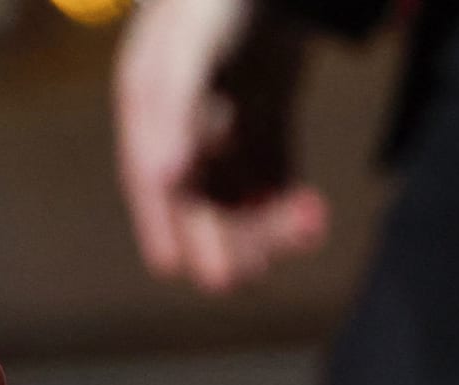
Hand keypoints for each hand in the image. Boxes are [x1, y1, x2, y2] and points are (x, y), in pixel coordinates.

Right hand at [115, 0, 326, 291]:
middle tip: (268, 255)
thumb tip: (161, 178)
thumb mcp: (188, 40)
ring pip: (238, 191)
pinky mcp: (267, 104)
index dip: (174, 230)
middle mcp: (183, 120)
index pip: (155, 188)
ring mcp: (227, 114)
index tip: (200, 270)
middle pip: (200, 200)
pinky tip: (309, 212)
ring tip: (308, 224)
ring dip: (267, 220)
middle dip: (231, 232)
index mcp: (150, 108)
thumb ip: (170, 106)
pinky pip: (271, 166)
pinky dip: (287, 196)